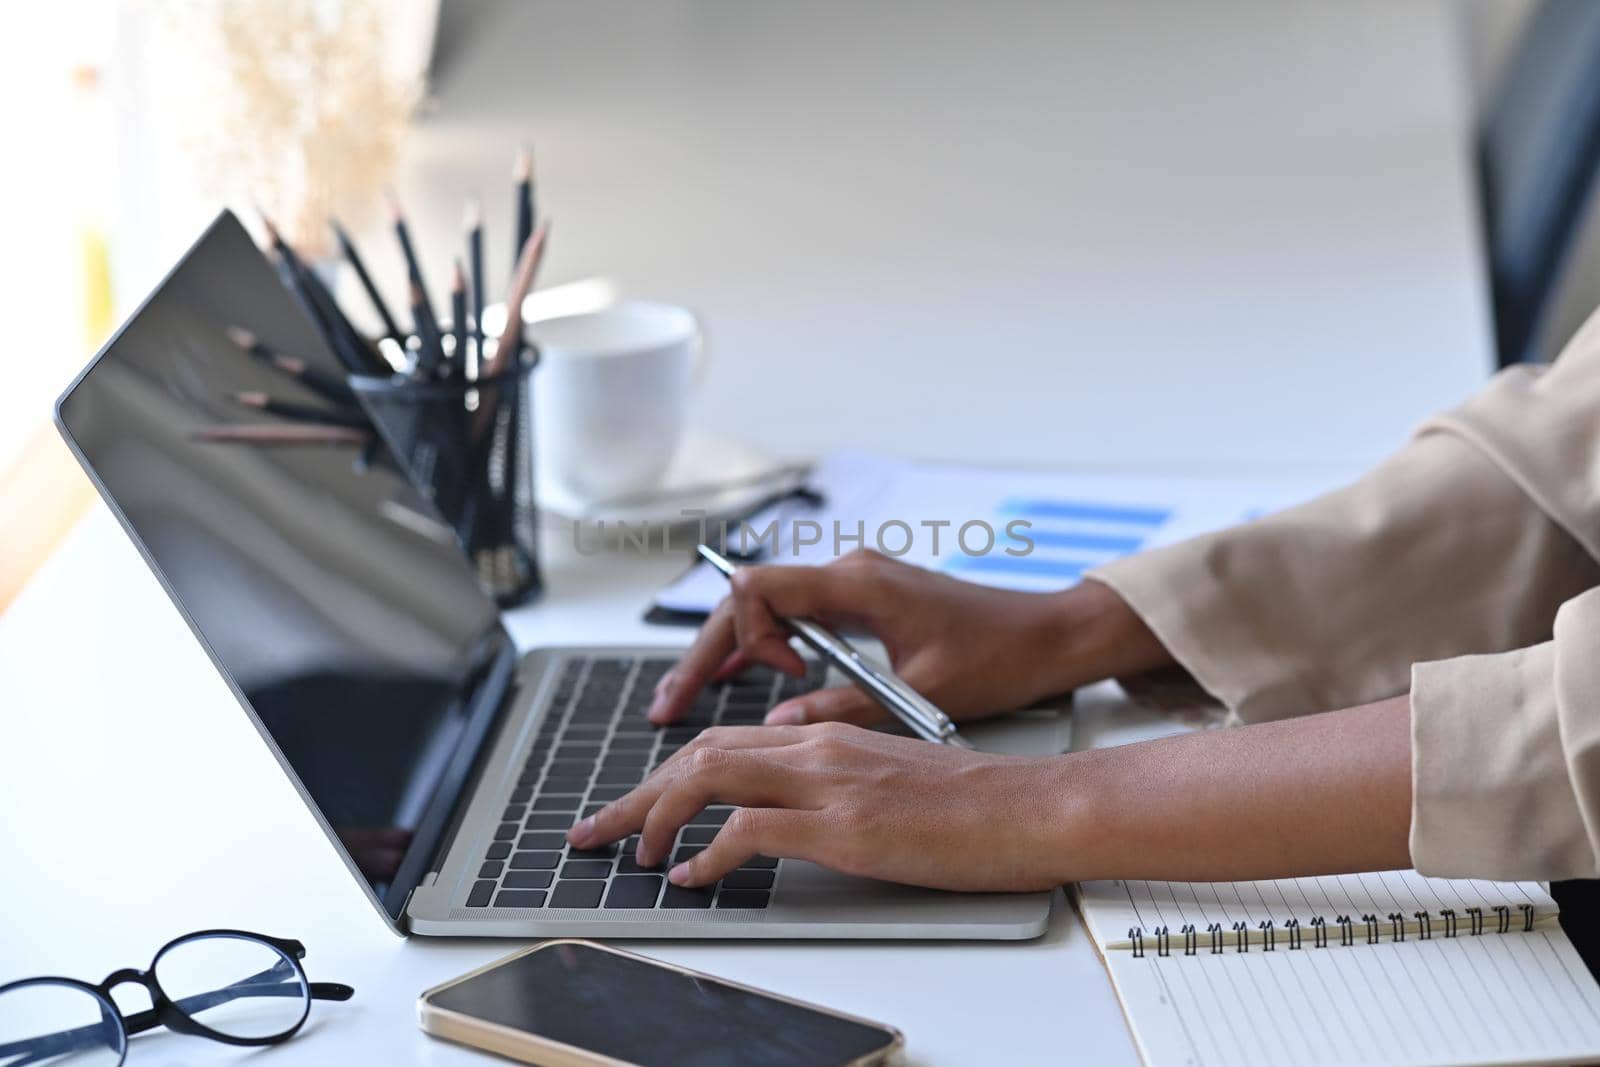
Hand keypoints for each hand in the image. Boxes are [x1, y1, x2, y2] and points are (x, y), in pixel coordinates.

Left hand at [566, 721, 1073, 890]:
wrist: (1032, 807)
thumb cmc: (972, 801)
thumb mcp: (887, 780)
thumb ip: (832, 782)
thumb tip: (782, 810)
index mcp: (826, 735)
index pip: (722, 744)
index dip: (665, 774)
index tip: (632, 808)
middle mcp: (818, 747)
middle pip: (699, 755)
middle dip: (636, 794)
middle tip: (595, 831)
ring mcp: (829, 784)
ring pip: (709, 778)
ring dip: (656, 817)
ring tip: (629, 854)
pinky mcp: (846, 827)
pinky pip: (749, 831)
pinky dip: (706, 855)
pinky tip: (691, 878)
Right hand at [649, 550, 1155, 727]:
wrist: (1051, 635)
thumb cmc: (1001, 656)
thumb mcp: (920, 693)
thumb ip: (845, 707)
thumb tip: (779, 724)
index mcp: (858, 583)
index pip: (760, 590)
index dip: (748, 636)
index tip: (777, 677)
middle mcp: (848, 574)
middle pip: (748, 602)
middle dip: (706, 652)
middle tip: (668, 706)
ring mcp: (853, 586)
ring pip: (765, 610)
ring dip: (727, 652)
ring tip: (681, 700)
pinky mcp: (863, 603)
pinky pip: (794, 619)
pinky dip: (762, 648)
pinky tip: (737, 680)